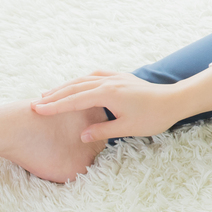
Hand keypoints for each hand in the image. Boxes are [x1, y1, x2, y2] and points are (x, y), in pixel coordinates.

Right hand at [31, 70, 182, 142]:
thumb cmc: (154, 116)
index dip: (55, 106)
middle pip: (75, 88)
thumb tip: (82, 135)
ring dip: (65, 87)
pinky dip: (82, 80)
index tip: (37, 110)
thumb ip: (103, 131)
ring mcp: (115, 78)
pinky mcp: (121, 78)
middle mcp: (109, 82)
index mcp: (108, 94)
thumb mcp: (127, 128)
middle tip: (35, 103)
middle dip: (54, 96)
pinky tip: (77, 84)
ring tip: (49, 94)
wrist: (175, 100)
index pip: (74, 100)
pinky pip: (95, 76)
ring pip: (83, 80)